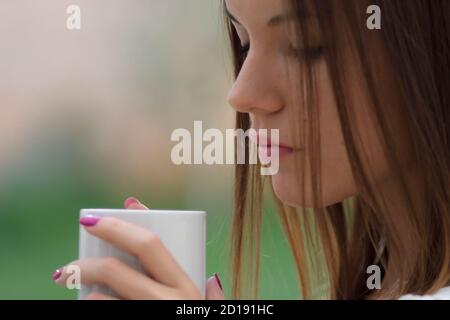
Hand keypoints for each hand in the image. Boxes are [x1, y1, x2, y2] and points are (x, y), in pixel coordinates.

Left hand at [52, 197, 224, 299]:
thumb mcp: (211, 316)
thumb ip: (213, 297)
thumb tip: (212, 277)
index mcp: (185, 288)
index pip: (149, 244)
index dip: (117, 226)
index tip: (90, 219)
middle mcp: (167, 304)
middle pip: (116, 271)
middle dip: (84, 264)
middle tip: (66, 269)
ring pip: (99, 303)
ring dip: (82, 299)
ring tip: (79, 300)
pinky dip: (88, 314)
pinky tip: (86, 310)